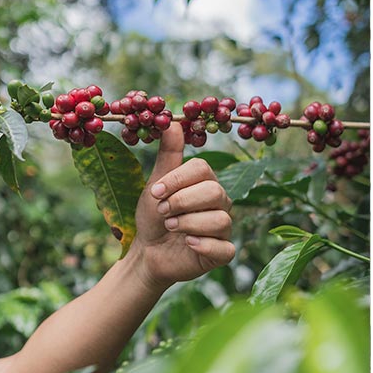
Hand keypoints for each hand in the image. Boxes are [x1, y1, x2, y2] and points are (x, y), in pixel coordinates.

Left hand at [130, 125, 234, 288]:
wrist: (148, 252)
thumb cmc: (154, 216)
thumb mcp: (156, 184)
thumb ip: (168, 155)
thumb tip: (172, 121)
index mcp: (206, 181)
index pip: (202, 170)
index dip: (178, 180)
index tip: (156, 191)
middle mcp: (220, 202)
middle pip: (214, 193)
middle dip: (181, 202)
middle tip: (162, 211)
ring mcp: (224, 227)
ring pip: (219, 220)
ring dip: (187, 224)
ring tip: (170, 228)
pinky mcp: (223, 252)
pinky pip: (224, 248)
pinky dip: (203, 246)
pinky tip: (187, 244)